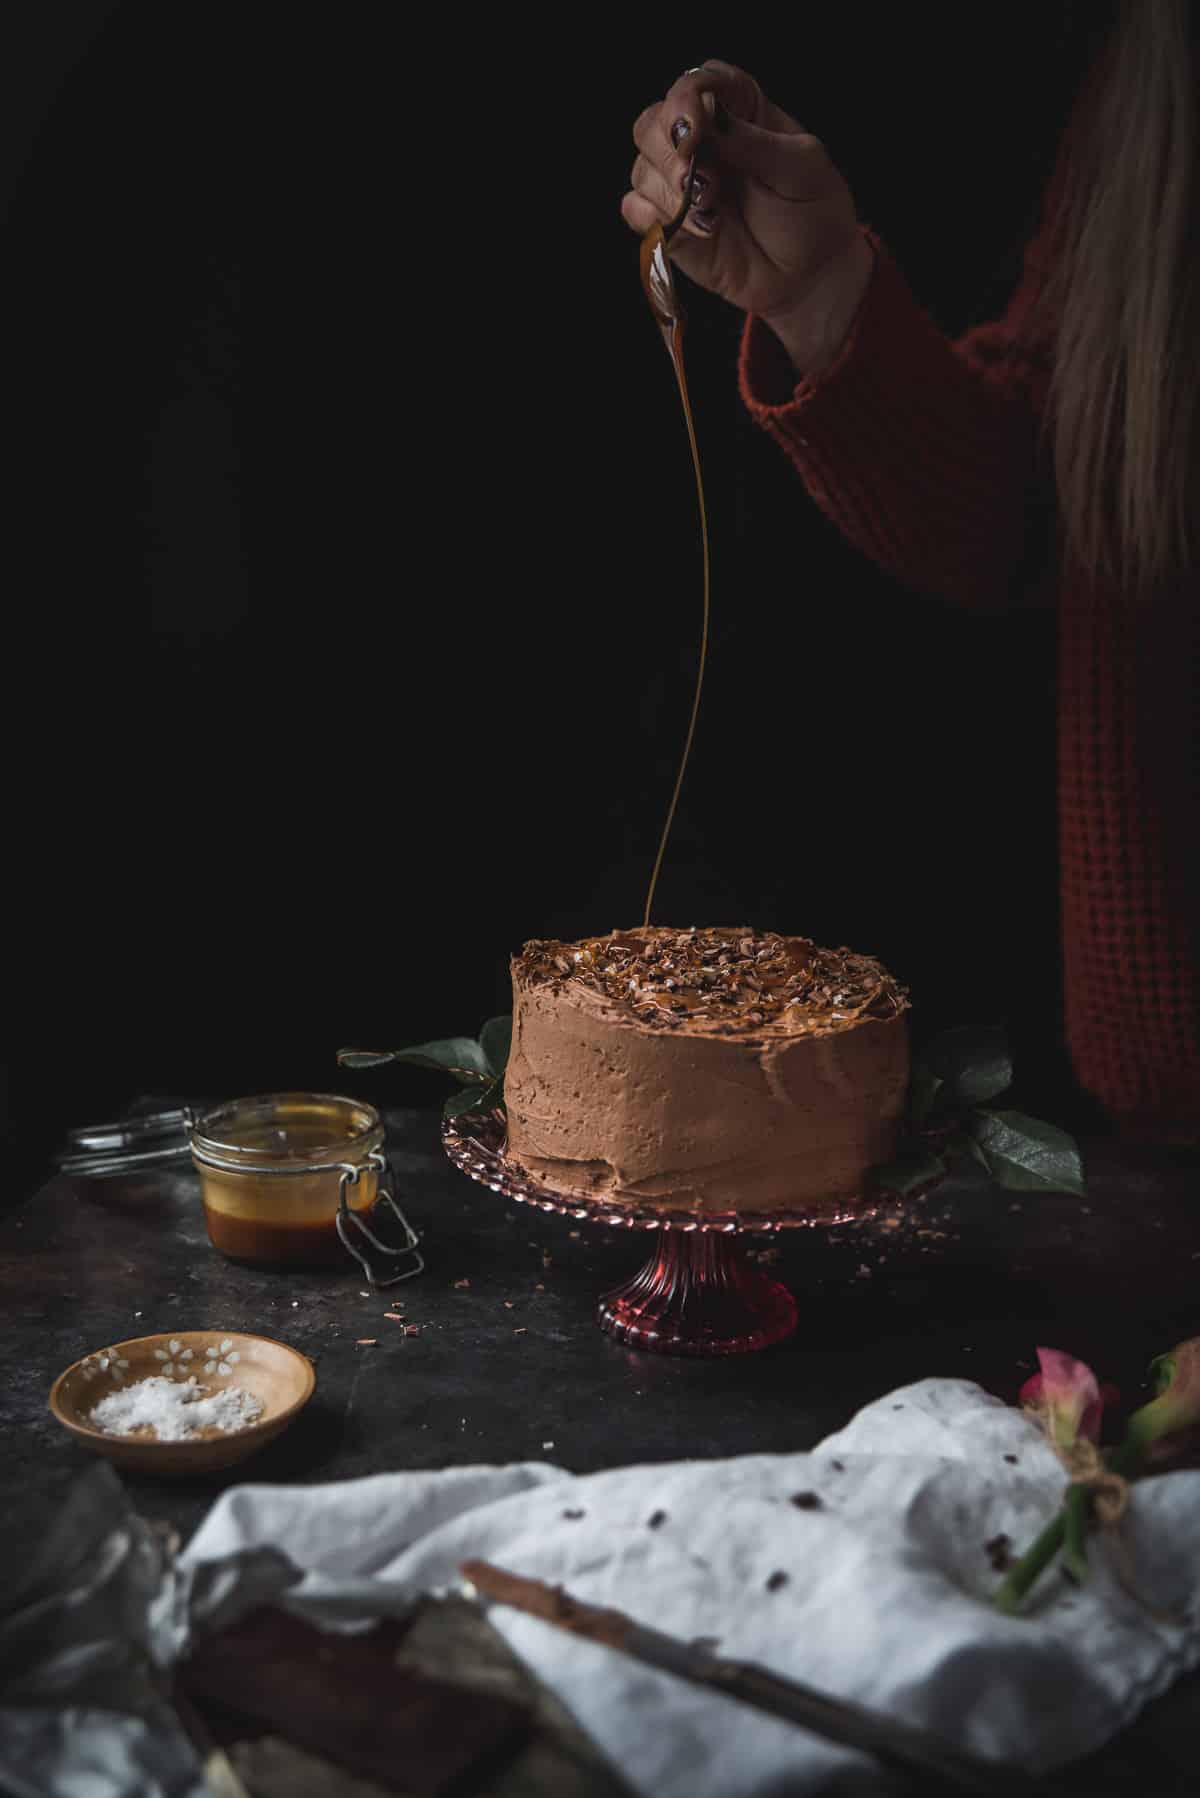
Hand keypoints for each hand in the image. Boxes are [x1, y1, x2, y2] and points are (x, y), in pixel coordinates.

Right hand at [622, 59, 873, 370]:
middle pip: (653, 122)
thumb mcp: (800, 168)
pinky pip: (634, 209)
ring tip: (713, 215)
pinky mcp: (669, 223)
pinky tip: (694, 229)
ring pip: (641, 167)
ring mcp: (680, 183)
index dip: (686, 98)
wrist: (809, 275)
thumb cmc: (812, 212)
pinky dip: (652, 217)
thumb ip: (755, 143)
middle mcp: (702, 141)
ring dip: (670, 191)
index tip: (695, 129)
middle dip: (670, 151)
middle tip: (706, 184)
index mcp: (738, 111)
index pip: (698, 83)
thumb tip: (711, 123)